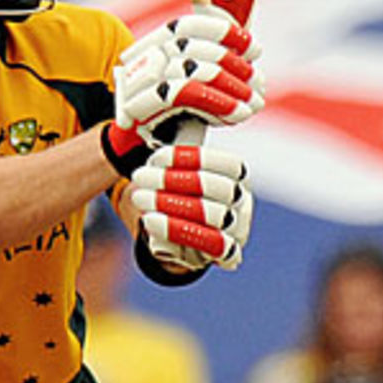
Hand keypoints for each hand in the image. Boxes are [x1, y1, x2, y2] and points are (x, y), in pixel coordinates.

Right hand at [104, 6, 263, 177]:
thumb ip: (210, 70)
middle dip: (234, 65)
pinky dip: (219, 103)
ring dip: (232, 87)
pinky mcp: (141, 103)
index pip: (188, 27)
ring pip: (196, 70)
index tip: (254, 49)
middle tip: (259, 83)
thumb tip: (251, 62)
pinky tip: (239, 114)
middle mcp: (145, 56)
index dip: (223, 33)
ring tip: (254, 103)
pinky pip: (188, 95)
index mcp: (154, 45)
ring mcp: (141, 78)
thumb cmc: (166, 119)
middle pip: (196, 49)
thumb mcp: (188, 89)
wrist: (132, 148)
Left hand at [129, 140, 253, 271]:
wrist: (179, 238)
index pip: (228, 164)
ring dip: (172, 205)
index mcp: (237, 175)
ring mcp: (238, 228)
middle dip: (176, 181)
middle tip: (139, 176)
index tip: (156, 157)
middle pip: (220, 189)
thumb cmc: (176, 195)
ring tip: (139, 197)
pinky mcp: (228, 253)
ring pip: (215, 216)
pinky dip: (177, 231)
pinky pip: (209, 244)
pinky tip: (150, 221)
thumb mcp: (176, 170)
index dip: (192, 159)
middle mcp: (243, 200)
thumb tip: (150, 129)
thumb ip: (173, 156)